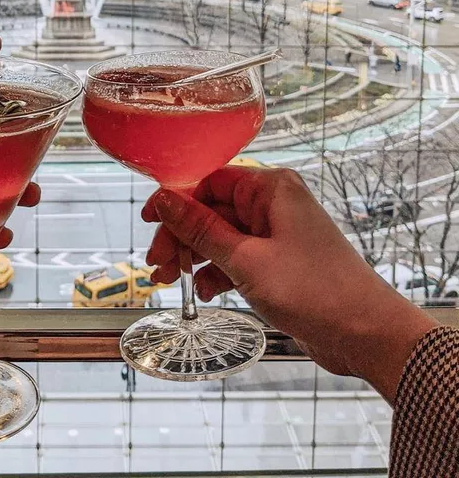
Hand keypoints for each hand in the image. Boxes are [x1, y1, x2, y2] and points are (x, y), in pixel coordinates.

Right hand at [143, 166, 436, 402]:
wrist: (365, 333)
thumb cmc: (314, 290)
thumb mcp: (245, 259)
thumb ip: (201, 229)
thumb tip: (164, 200)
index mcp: (270, 189)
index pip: (209, 181)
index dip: (175, 201)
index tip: (149, 221)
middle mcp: (273, 205)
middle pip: (211, 210)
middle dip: (181, 237)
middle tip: (157, 264)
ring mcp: (276, 234)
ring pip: (220, 237)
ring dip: (194, 258)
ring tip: (169, 281)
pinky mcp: (278, 261)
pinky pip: (236, 258)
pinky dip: (217, 273)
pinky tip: (205, 291)